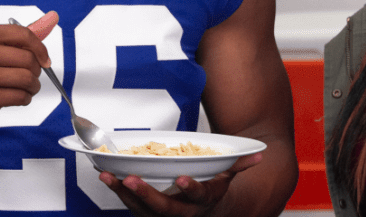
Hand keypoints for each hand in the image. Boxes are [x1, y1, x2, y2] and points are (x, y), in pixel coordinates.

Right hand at [0, 11, 58, 125]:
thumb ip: (22, 34)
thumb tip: (52, 17)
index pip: (23, 34)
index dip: (40, 48)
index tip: (45, 60)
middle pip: (27, 59)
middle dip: (36, 70)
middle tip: (31, 75)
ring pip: (26, 79)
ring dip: (33, 86)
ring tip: (28, 87)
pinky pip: (18, 97)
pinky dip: (25, 98)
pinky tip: (20, 97)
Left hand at [98, 152, 261, 216]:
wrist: (203, 214)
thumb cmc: (212, 190)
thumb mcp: (227, 178)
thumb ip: (239, 164)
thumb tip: (259, 155)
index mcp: (202, 201)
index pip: (198, 196)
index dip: (190, 189)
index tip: (183, 180)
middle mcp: (182, 212)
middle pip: (163, 208)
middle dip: (147, 195)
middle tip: (132, 179)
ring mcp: (162, 215)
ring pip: (142, 209)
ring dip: (124, 193)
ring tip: (109, 176)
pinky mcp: (147, 213)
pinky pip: (130, 205)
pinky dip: (117, 192)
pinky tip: (106, 177)